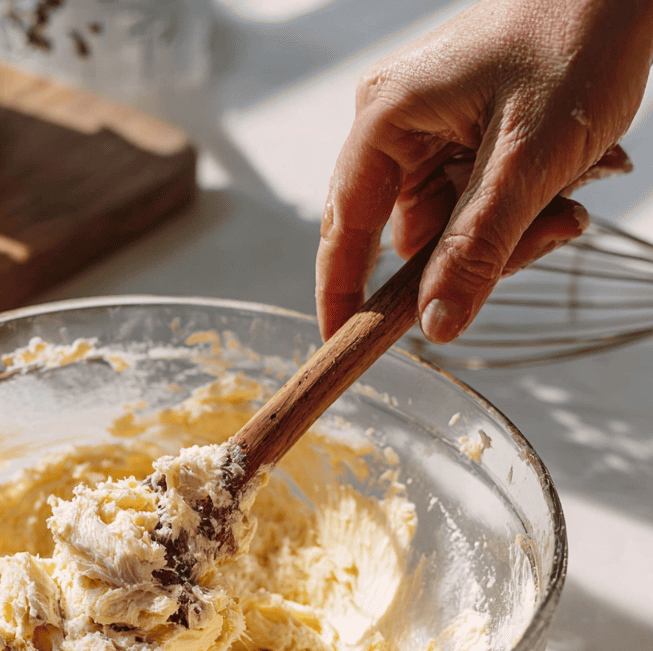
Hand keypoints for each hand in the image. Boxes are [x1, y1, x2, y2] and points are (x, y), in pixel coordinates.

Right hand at [315, 0, 652, 341]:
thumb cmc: (578, 36)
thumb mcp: (529, 160)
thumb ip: (477, 249)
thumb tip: (435, 326)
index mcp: (385, 120)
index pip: (344, 230)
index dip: (341, 295)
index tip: (343, 346)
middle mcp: (393, 128)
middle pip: (404, 236)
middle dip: (466, 258)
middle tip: (543, 240)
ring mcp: (425, 132)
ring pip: (444, 228)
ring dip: (501, 237)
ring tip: (567, 207)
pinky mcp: (457, 136)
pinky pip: (467, 205)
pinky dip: (510, 214)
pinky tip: (558, 192)